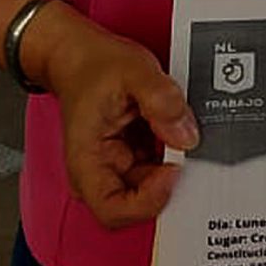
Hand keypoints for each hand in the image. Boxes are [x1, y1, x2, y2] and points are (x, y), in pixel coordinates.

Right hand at [34, 4, 200, 228]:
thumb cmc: (93, 65)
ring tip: (176, 126)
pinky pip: (159, 164)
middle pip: (139, 202)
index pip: (114, 211)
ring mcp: (116, 166)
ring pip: (154, 184)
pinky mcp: (131, 156)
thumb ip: (161, 100)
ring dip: (172, 161)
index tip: (173, 169)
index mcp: (87, 162)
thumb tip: (186, 135)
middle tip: (184, 145)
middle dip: (167, 178)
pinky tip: (173, 126)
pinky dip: (172, 150)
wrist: (79, 54)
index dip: (149, 200)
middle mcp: (98, 171)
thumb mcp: (133, 71)